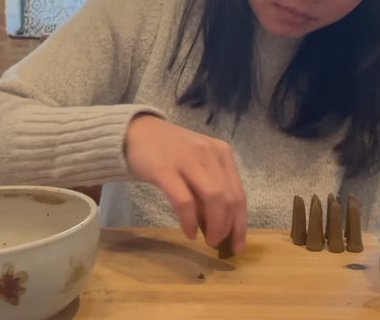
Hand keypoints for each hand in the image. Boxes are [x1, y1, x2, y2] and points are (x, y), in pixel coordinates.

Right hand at [125, 114, 246, 253]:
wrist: (138, 132)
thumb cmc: (172, 151)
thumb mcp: (198, 164)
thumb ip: (210, 187)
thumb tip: (220, 225)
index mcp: (222, 153)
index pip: (239, 193)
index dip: (241, 223)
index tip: (238, 246)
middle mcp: (210, 154)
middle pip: (230, 198)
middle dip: (228, 227)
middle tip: (219, 244)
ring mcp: (189, 160)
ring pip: (214, 198)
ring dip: (214, 225)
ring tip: (208, 240)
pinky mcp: (165, 170)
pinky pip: (184, 201)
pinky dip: (189, 221)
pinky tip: (189, 232)